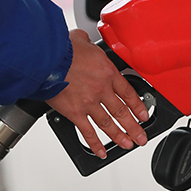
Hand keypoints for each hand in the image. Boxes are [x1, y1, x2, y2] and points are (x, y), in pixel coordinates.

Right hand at [46, 29, 148, 157]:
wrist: (47, 59)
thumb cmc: (62, 48)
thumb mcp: (80, 39)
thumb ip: (87, 43)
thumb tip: (84, 39)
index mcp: (107, 72)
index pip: (128, 93)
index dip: (138, 106)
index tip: (144, 115)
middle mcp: (101, 89)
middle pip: (122, 112)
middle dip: (134, 127)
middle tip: (141, 137)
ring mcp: (89, 103)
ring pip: (108, 124)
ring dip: (119, 136)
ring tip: (127, 144)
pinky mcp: (74, 112)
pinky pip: (87, 132)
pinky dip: (95, 144)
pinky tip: (101, 152)